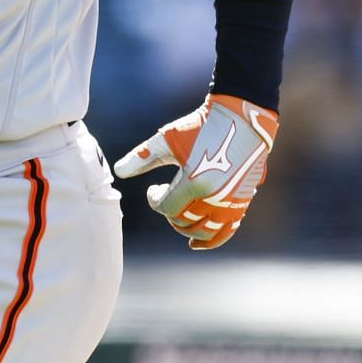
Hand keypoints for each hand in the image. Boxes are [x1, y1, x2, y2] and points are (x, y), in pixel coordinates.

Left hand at [113, 95, 278, 250]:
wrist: (242, 118)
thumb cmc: (200, 125)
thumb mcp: (167, 139)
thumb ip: (142, 157)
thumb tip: (117, 171)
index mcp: (195, 182)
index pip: (167, 209)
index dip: (155, 202)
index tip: (153, 190)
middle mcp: (217, 197)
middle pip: (185, 222)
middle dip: (171, 215)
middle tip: (165, 199)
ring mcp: (233, 201)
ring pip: (207, 231)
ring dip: (188, 229)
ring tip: (179, 219)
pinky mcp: (244, 200)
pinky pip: (228, 230)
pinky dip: (213, 239)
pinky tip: (197, 244)